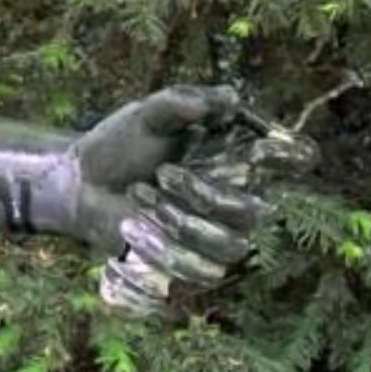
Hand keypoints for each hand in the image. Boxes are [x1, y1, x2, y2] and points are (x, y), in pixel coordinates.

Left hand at [59, 85, 316, 316]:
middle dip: (206, 196)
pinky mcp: (191, 265)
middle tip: (163, 174)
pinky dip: (161, 251)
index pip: (284, 160)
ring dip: (180, 225)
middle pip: (253, 212)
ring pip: (228, 248)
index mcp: (233, 157)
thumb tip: (231, 98)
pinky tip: (131, 229)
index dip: (291, 157)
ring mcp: (216, 236)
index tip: (274, 151)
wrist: (79, 183)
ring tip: (140, 197)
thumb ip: (182, 104)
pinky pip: (199, 273)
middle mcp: (234, 199)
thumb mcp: (144, 116)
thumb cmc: (118, 144)